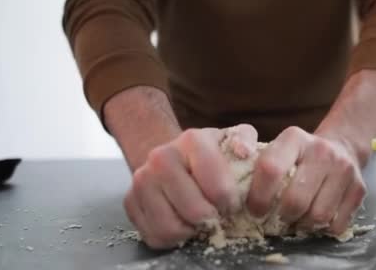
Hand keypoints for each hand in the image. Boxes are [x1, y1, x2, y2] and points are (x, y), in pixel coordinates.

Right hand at [123, 124, 257, 248]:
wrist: (175, 156)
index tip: (232, 202)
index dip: (231, 204)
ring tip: (199, 218)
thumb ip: (245, 140)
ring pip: (171, 227)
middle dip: (212, 219)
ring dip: (191, 230)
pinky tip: (182, 221)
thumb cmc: (211, 153)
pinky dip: (172, 237)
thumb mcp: (234, 138)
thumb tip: (245, 152)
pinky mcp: (130, 201)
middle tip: (216, 213)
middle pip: (195, 212)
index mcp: (193, 140)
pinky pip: (154, 236)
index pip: (219, 189)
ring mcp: (142, 179)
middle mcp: (162, 157)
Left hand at [247, 126, 365, 234]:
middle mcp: (321, 151)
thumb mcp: (280, 148)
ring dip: (304, 224)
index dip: (258, 197)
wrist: (343, 146)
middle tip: (279, 217)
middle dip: (282, 216)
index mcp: (294, 138)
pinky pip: (336, 223)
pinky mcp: (359, 188)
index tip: (254, 210)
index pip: (270, 169)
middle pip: (295, 200)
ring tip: (298, 217)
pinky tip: (317, 216)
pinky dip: (324, 228)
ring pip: (317, 215)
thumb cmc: (300, 155)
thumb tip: (236, 199)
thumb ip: (261, 166)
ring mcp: (343, 169)